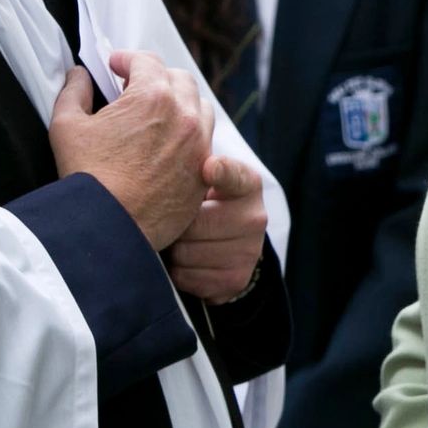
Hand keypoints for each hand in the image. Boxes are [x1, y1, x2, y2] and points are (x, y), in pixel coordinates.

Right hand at [48, 51, 211, 250]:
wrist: (110, 227)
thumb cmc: (87, 176)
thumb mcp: (66, 126)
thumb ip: (72, 92)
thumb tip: (79, 75)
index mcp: (153, 97)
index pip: (147, 61)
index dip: (127, 60)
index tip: (115, 66)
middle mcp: (185, 115)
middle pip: (179, 79)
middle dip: (156, 77)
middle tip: (135, 88)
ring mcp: (199, 144)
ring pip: (200, 107)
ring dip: (180, 102)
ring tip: (157, 114)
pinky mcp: (203, 171)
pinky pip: (204, 141)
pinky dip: (189, 134)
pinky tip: (168, 143)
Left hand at [166, 155, 267, 302]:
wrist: (225, 241)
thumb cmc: (203, 201)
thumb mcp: (203, 176)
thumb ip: (191, 162)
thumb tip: (178, 148)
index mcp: (247, 184)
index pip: (234, 176)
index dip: (221, 171)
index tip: (207, 167)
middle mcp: (256, 217)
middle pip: (197, 224)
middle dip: (174, 225)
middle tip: (170, 221)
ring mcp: (249, 251)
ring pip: (187, 253)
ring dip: (173, 249)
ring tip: (177, 240)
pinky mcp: (236, 279)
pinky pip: (188, 278)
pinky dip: (178, 272)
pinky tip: (184, 260)